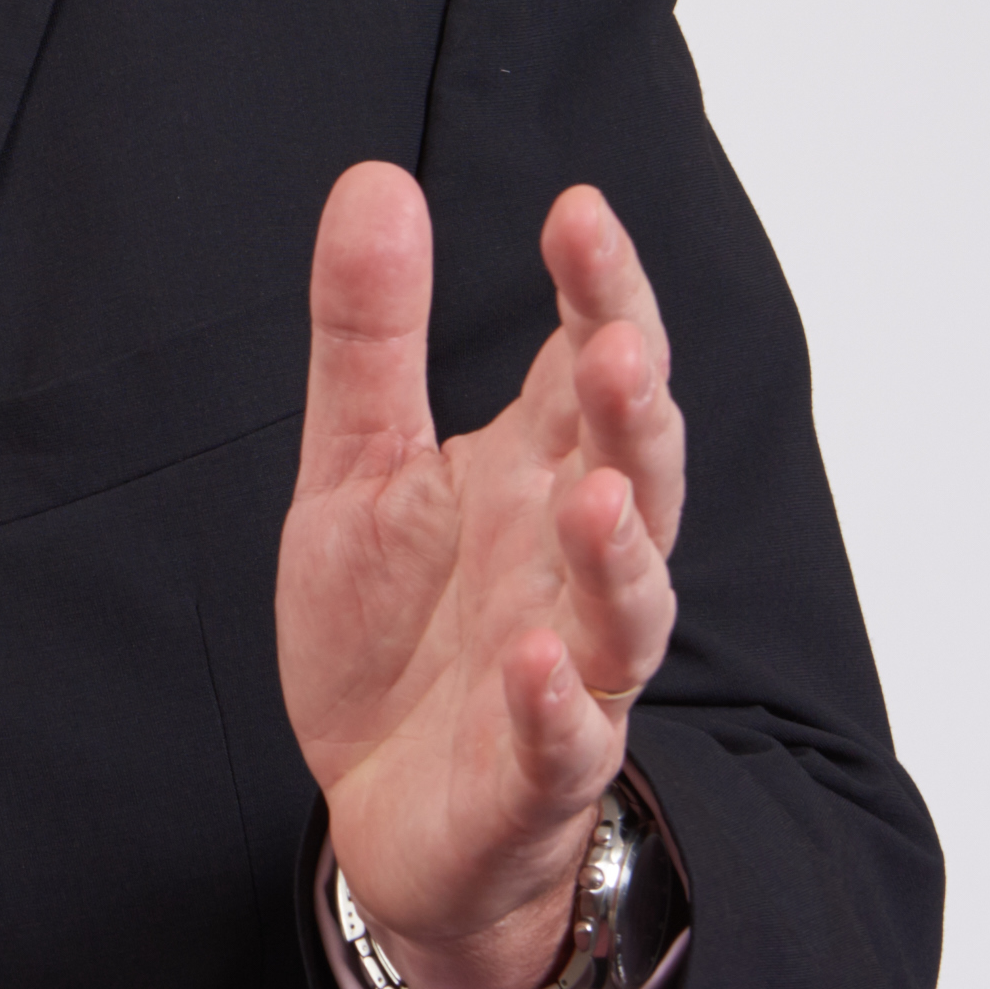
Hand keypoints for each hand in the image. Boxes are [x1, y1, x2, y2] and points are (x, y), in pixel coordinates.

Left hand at [276, 168, 683, 988]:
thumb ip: (371, 337)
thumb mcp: (355, 466)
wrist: (382, 809)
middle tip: (616, 341)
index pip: (587, 364)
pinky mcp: (535, 770)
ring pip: (626, 607)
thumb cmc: (392, 632)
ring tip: (595, 495)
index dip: (598, 289)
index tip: (577, 208)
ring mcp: (569, 668)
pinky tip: (540, 665)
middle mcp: (570, 560)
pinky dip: (560, 705)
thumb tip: (376, 179)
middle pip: (633, 471)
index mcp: (535, 472)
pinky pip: (564, 740)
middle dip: (631, 410)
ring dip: (619, 553)